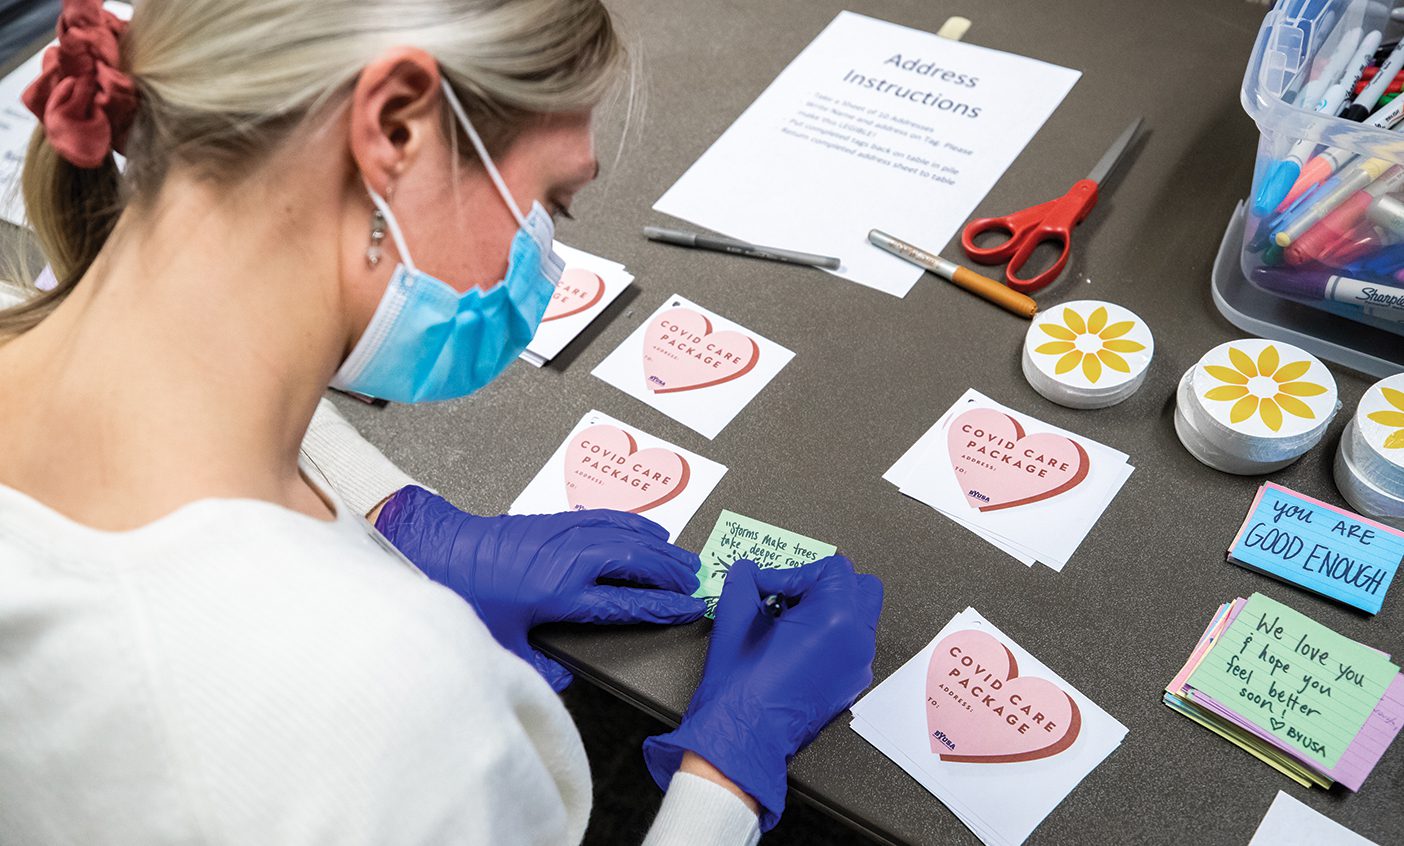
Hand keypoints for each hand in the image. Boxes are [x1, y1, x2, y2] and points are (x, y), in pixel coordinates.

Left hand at [375, 486, 705, 690]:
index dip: (661, 607)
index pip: (624, 601)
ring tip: (682, 556)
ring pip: (624, 534)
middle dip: (670, 572)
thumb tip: (568, 676)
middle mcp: (565, 557)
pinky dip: (632, 524)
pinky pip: (605, 518)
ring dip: (657, 546)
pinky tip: (644, 530)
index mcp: (557, 590)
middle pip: (634, 561)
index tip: (687, 608)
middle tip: (696, 582)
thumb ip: (540, 665)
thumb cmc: (464, 596)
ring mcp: (561, 534)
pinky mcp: (553, 522)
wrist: (436, 552)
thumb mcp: (501, 647)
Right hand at [642, 556, 882, 830]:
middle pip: (860, 587)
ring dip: (831, 609)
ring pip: (860, 617)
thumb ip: (745, 582)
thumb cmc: (741, 683)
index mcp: (836, 616)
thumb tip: (749, 571)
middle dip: (825, 585)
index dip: (794, 572)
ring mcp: (859, 665)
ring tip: (791, 621)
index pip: (833, 568)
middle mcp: (857, 639)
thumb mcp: (735, 616)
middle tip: (790, 597)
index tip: (766, 587)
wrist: (745, 736)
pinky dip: (831, 636)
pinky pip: (852, 646)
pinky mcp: (852, 685)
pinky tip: (797, 647)